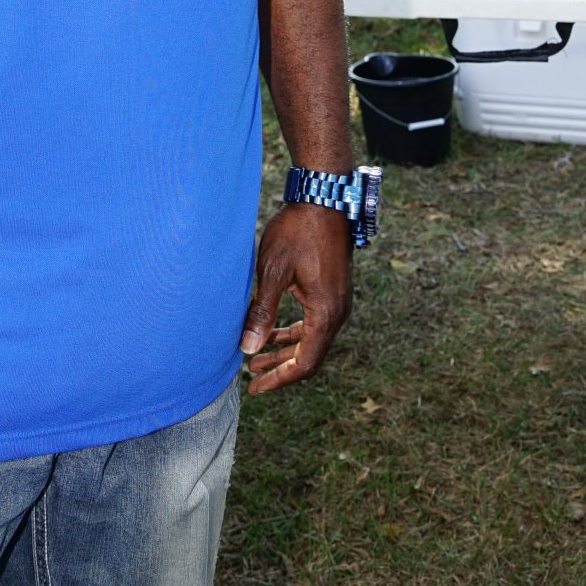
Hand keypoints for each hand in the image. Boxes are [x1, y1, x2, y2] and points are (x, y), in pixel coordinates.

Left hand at [240, 204, 351, 394]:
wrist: (323, 198)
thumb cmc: (297, 232)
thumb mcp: (273, 271)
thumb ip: (262, 312)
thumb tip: (247, 349)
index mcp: (326, 312)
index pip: (306, 363)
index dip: (280, 379)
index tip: (255, 387)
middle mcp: (337, 312)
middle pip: (310, 356)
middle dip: (280, 369)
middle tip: (251, 381)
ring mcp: (338, 301)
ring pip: (312, 339)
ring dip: (284, 350)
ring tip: (255, 359)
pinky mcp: (332, 290)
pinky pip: (314, 322)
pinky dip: (293, 332)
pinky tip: (272, 332)